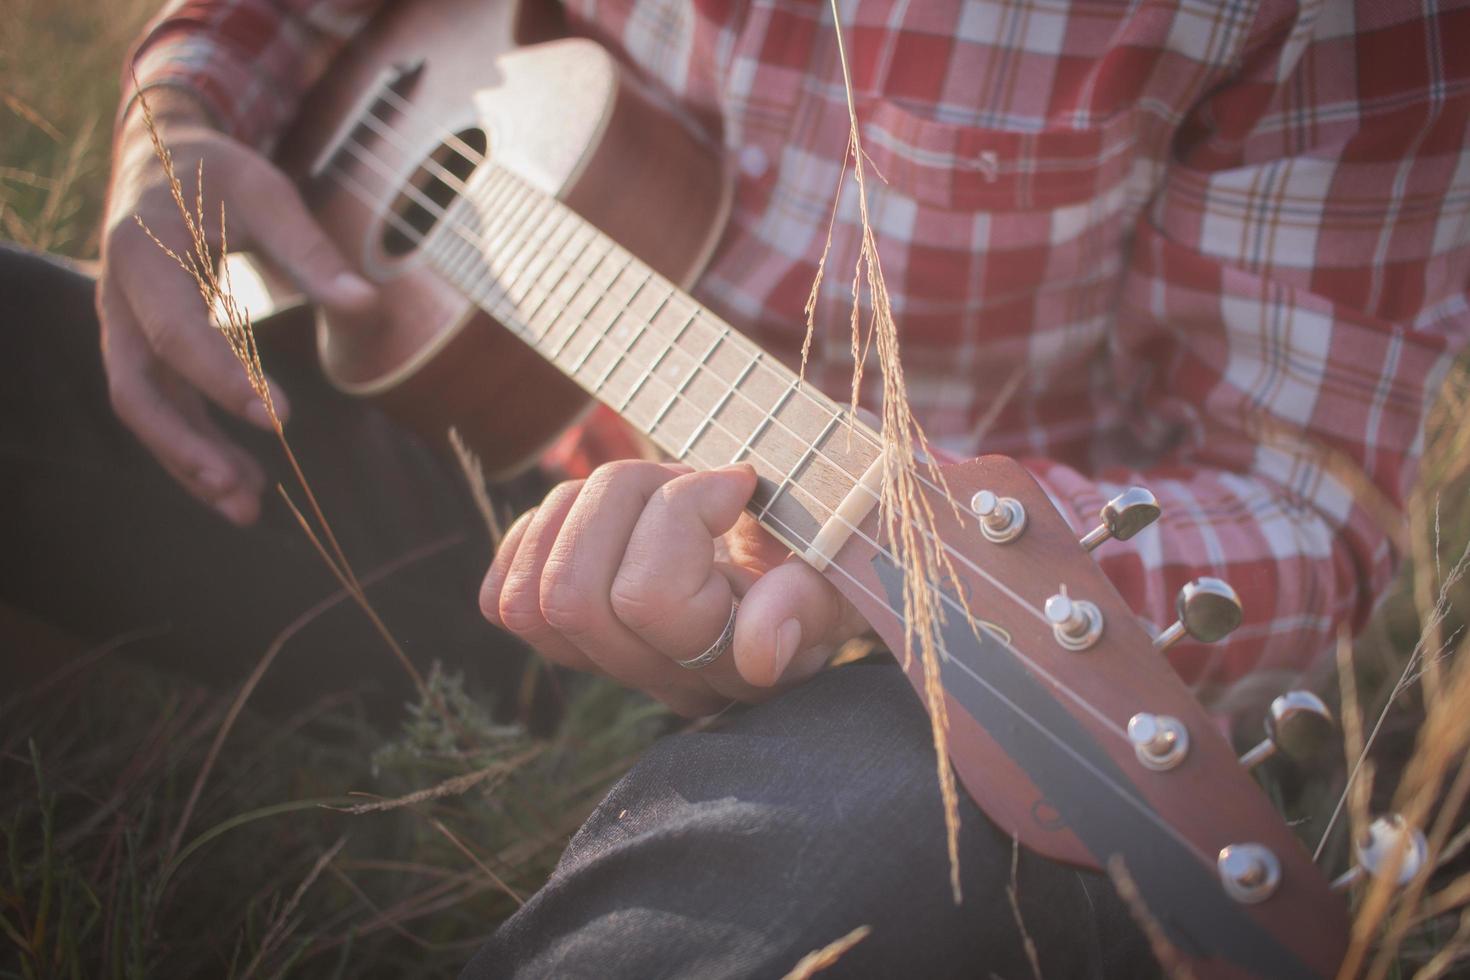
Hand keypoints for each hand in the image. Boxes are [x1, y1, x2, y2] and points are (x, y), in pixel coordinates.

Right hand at [98, 89, 377, 523]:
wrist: (161, 159)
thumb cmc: (217, 173)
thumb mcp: (266, 192)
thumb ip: (311, 250)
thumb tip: (365, 305)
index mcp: (142, 253)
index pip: (175, 332)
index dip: (224, 379)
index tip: (281, 417)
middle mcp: (118, 299)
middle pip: (135, 389)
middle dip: (186, 447)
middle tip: (244, 491)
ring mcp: (123, 329)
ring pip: (144, 410)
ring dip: (190, 462)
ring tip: (248, 508)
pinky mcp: (142, 350)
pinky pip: (161, 409)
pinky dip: (194, 448)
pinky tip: (241, 485)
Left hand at [479, 461, 870, 715]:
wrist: (821, 535)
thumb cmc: (838, 532)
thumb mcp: (843, 558)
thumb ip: (806, 601)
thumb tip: (759, 654)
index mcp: (744, 664)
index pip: (648, 599)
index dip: (682, 512)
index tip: (741, 482)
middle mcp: (673, 679)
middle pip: (574, 596)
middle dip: (624, 501)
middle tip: (688, 479)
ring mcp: (618, 663)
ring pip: (536, 590)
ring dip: (588, 506)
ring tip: (655, 492)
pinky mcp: (569, 637)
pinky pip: (504, 597)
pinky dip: (542, 533)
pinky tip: (606, 518)